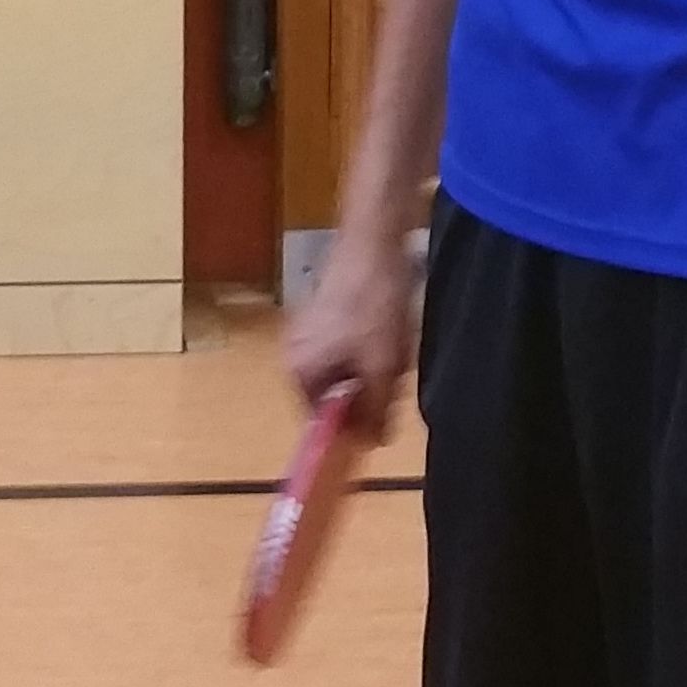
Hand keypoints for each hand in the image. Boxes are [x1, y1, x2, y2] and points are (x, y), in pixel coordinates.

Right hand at [283, 229, 412, 431]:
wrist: (373, 243)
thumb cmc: (373, 309)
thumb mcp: (382, 369)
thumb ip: (375, 411)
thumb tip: (373, 443)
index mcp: (300, 374)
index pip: (323, 422)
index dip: (356, 425)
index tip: (384, 417)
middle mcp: (293, 356)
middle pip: (333, 395)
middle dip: (366, 391)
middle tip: (393, 375)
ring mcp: (304, 332)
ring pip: (343, 370)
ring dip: (370, 368)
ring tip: (393, 348)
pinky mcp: (320, 313)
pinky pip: (344, 347)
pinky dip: (366, 347)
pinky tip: (388, 330)